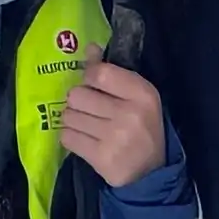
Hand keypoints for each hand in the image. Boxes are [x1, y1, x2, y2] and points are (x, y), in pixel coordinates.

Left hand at [59, 59, 169, 187]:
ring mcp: (114, 138)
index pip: (99, 73)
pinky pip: (67, 137)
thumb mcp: (136, 96)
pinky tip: (84, 139)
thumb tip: (89, 49)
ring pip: (69, 116)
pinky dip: (72, 137)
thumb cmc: (142, 126)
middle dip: (79, 101)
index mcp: (142, 94)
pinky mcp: (101, 158)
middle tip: (89, 109)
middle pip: (78, 95)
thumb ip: (111, 72)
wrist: (151, 170)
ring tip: (87, 125)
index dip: (88, 76)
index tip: (92, 84)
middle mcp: (129, 114)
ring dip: (74, 120)